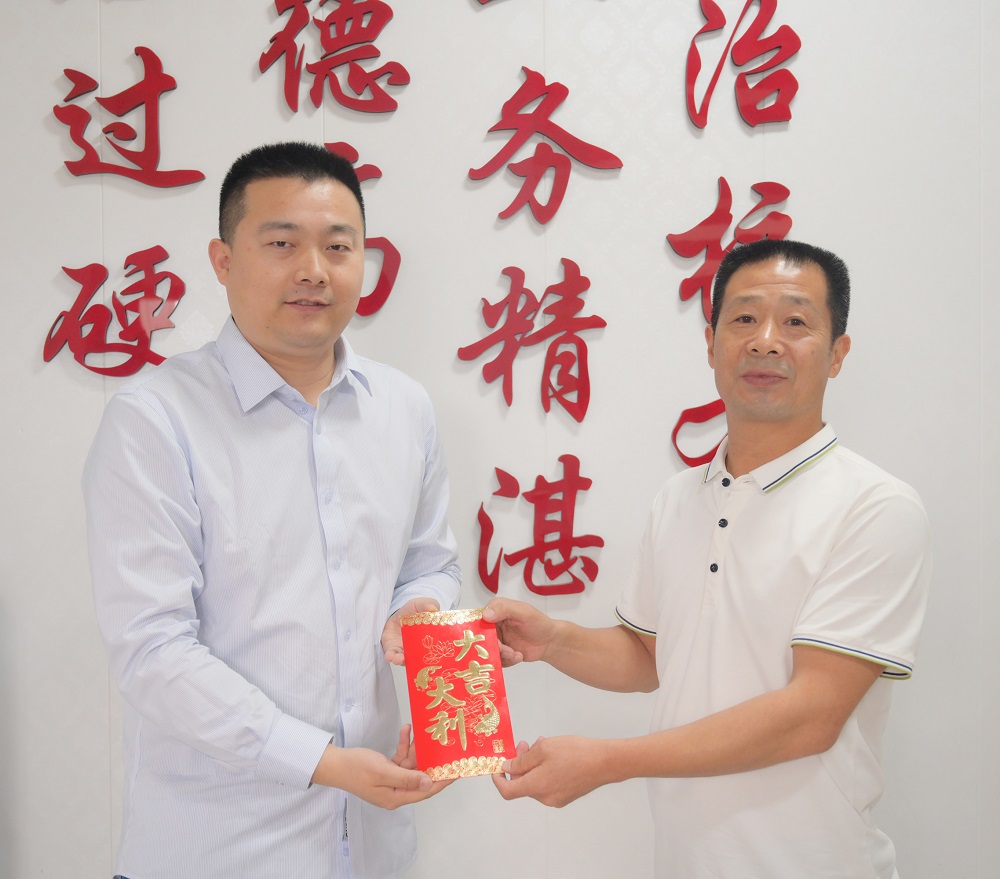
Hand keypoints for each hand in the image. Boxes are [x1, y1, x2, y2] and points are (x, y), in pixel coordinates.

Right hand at [312, 733, 449, 808]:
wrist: (334, 763)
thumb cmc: (355, 768)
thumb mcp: (383, 772)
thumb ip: (407, 778)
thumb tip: (428, 782)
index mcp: (395, 797)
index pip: (425, 790)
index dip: (442, 780)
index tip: (456, 770)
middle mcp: (395, 791)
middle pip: (420, 776)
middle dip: (429, 759)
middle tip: (442, 745)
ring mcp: (390, 781)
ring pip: (411, 764)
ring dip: (414, 748)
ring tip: (420, 732)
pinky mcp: (385, 771)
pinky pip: (400, 758)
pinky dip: (403, 745)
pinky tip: (405, 730)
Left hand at [381, 597, 439, 665]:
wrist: (395, 615)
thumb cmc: (411, 612)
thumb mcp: (419, 604)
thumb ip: (427, 604)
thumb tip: (434, 609)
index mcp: (428, 637)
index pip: (435, 646)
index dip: (436, 650)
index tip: (437, 653)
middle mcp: (418, 647)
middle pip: (420, 657)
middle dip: (418, 660)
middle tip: (419, 660)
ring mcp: (405, 650)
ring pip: (404, 659)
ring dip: (401, 660)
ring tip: (399, 659)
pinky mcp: (392, 650)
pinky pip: (392, 655)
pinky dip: (391, 657)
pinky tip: (390, 656)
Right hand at [482, 598, 556, 666]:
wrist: (549, 641)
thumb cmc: (538, 623)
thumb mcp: (523, 612)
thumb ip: (504, 609)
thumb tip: (486, 614)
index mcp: (495, 612)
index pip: (478, 620)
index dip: (478, 630)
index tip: (485, 638)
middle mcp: (493, 627)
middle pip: (482, 639)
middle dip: (494, 647)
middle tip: (506, 650)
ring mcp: (497, 641)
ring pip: (488, 652)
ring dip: (502, 655)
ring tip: (515, 653)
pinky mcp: (501, 654)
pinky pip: (497, 661)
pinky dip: (507, 661)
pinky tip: (518, 656)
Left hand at [492, 735, 607, 806]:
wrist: (605, 762)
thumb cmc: (576, 753)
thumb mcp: (543, 749)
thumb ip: (522, 760)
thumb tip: (508, 767)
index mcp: (536, 787)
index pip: (508, 791)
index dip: (498, 779)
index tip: (496, 767)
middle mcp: (545, 798)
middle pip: (522, 784)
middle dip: (520, 763)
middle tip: (524, 744)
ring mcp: (557, 798)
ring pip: (536, 781)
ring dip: (533, 764)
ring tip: (541, 744)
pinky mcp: (566, 795)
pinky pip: (548, 783)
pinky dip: (544, 770)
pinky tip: (552, 754)